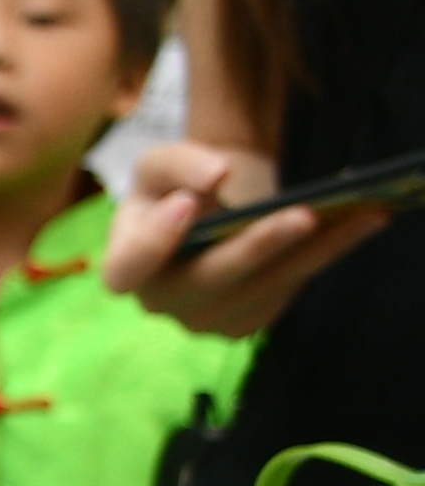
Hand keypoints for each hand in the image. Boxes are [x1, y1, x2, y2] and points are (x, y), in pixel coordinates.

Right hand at [104, 138, 382, 339]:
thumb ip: (179, 163)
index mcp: (127, 265)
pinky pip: (288, 293)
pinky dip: (325, 257)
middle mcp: (161, 303)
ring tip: (360, 216)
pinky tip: (359, 226)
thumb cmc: (178, 188)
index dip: (153, 244)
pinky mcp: (247, 322)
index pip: (126, 270)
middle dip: (257, 249)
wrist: (211, 210)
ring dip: (312, 253)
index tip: (187, 204)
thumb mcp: (164, 163)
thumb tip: (217, 176)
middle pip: (208, 282)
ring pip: (261, 290)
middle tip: (303, 215)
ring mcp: (205, 320)